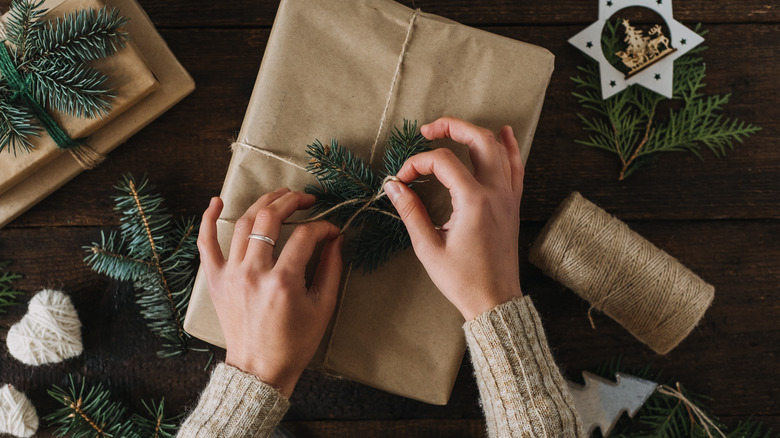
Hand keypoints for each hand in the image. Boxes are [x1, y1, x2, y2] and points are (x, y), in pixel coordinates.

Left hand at [197, 189, 343, 396]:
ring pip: (244, 223)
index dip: (323, 227)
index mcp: (283, 282)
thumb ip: (331, 269)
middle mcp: (254, 273)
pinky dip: (208, 220)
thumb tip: (336, 239)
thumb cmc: (294, 343)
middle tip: (307, 199)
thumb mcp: (323, 307)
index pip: (305, 236)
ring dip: (263, 202)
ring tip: (280, 195)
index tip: (332, 230)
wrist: (260, 369)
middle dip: (292, 201)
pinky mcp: (216, 280)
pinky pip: (206, 244)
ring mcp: (231, 275)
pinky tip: (215, 201)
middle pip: (270, 219)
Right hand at [384, 117, 523, 320]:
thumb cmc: (463, 280)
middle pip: (478, 139)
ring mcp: (508, 197)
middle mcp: (495, 192)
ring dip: (475, 133)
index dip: (417, 164)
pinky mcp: (513, 205)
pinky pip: (516, 167)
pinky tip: (505, 133)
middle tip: (427, 131)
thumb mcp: (428, 247)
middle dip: (451, 127)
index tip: (401, 180)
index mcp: (474, 201)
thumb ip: (411, 212)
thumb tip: (393, 187)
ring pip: (499, 149)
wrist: (495, 301)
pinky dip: (510, 147)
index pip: (443, 162)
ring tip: (454, 129)